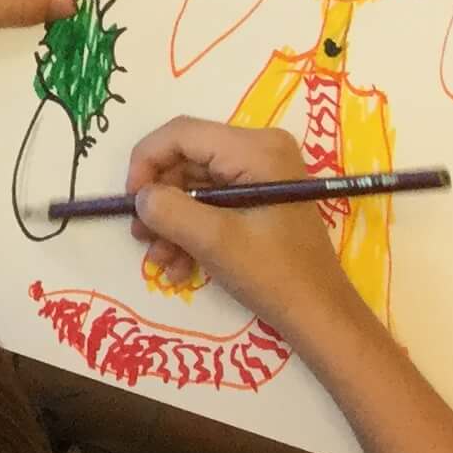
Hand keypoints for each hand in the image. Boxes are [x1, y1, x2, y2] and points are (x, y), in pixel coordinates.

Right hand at [125, 117, 359, 331]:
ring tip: (160, 260)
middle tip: (141, 238)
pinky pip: (212, 203)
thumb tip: (141, 197)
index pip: (182, 134)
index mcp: (256, 149)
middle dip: (161, 201)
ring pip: (195, 185)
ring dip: (173, 223)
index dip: (147, 162)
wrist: (321, 318)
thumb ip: (170, 211)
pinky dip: (192, 231)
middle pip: (187, 159)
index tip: (131, 202)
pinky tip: (180, 266)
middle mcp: (260, 151)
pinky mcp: (258, 199)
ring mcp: (260, 175)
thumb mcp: (216, 242)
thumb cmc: (275, 275)